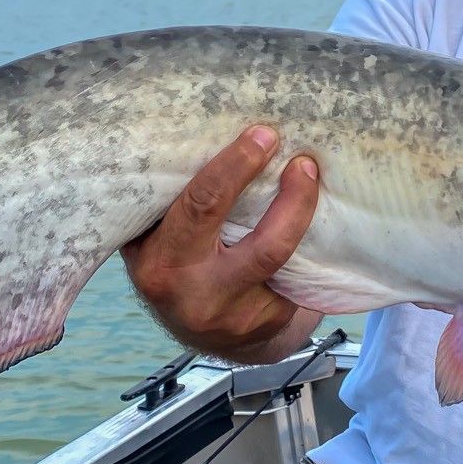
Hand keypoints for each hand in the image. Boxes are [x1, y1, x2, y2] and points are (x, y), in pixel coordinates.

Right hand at [122, 125, 321, 356]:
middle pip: (264, 245)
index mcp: (161, 264)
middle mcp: (198, 296)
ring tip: (311, 180)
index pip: (202, 207)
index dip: (237, 168)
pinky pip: (296, 276)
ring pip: (286, 259)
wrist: (195, 334)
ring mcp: (238, 318)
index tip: (264, 135)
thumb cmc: (171, 264)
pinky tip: (310, 223)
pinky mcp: (268, 327)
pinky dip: (305, 245)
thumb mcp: (151, 236)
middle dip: (293, 199)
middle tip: (305, 162)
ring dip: (305, 215)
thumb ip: (168, 198)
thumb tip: (205, 129)